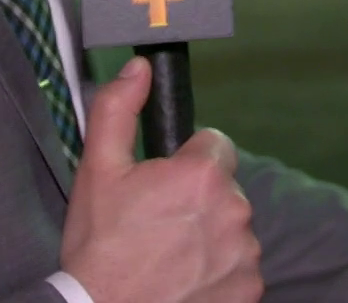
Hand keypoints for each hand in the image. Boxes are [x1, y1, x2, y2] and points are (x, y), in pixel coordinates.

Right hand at [60, 57, 262, 302]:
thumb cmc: (99, 247)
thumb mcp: (97, 171)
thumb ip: (118, 110)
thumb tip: (139, 67)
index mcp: (203, 174)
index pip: (215, 145)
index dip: (186, 161)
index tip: (163, 185)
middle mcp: (234, 210)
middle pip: (224, 188)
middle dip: (199, 199)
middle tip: (159, 224)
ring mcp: (246, 253)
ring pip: (233, 227)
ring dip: (211, 236)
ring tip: (170, 256)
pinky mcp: (250, 288)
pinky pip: (240, 266)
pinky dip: (220, 271)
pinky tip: (186, 280)